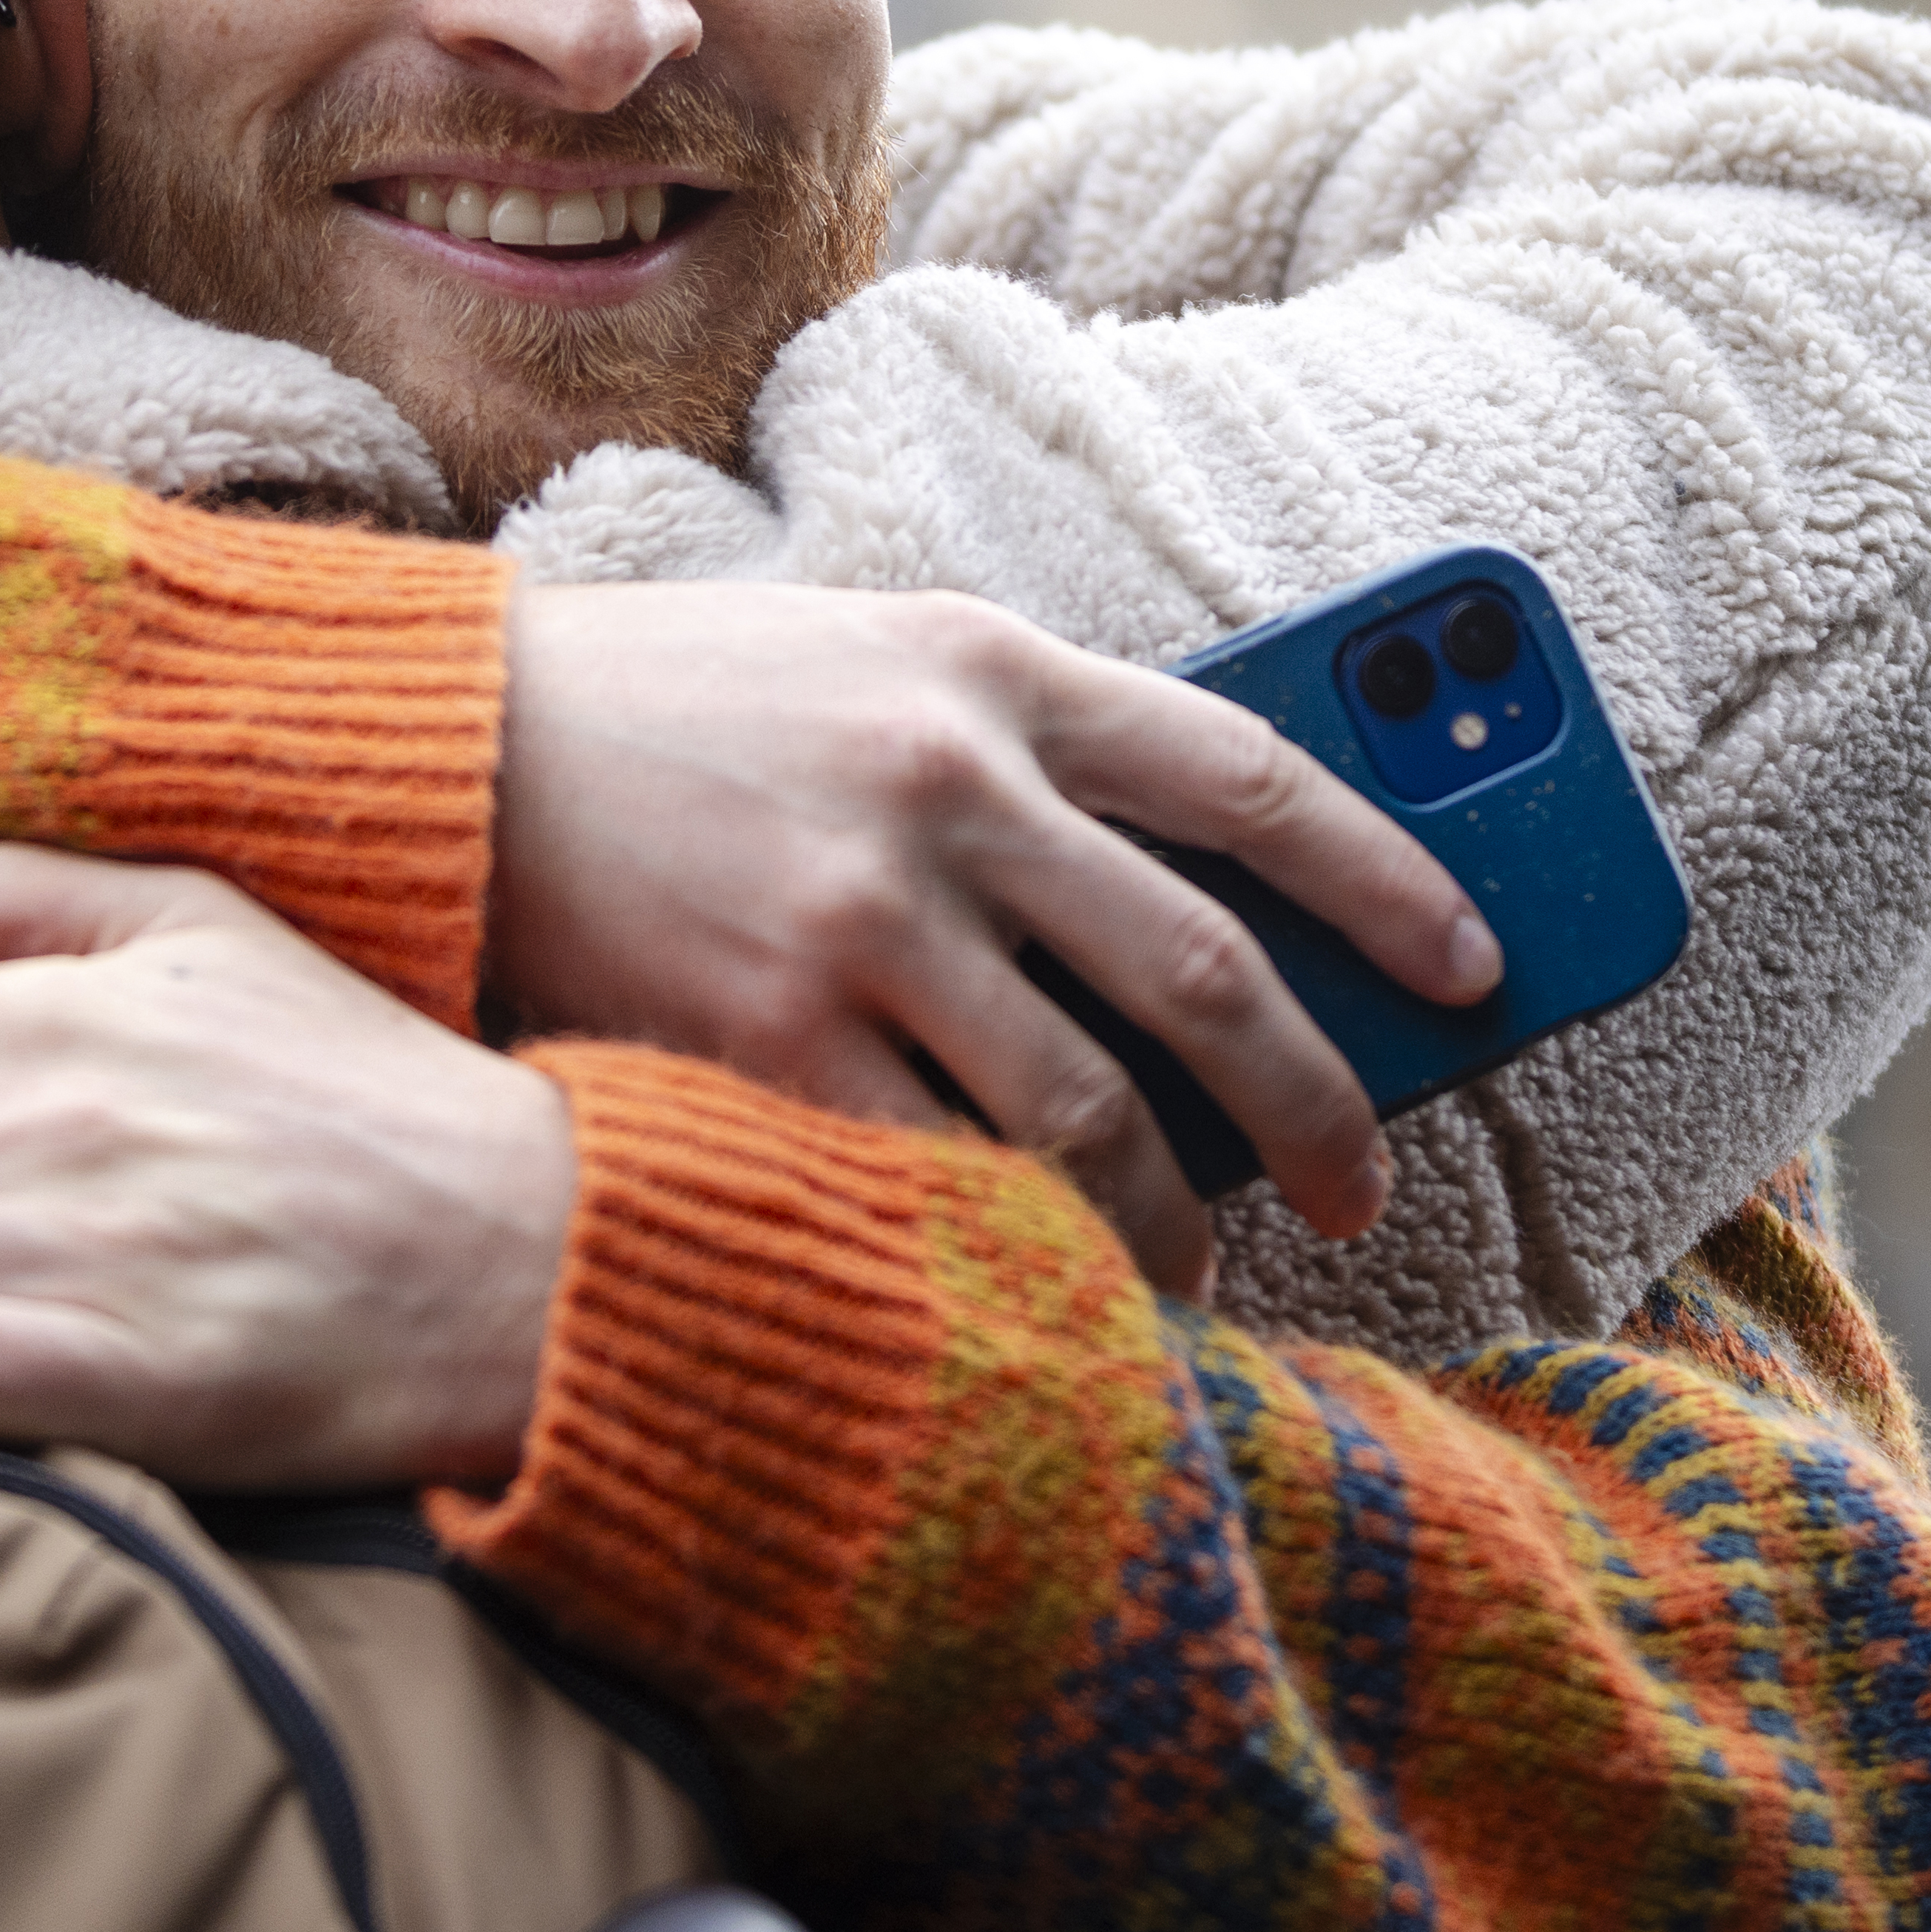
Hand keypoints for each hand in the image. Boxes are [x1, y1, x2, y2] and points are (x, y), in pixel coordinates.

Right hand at [490, 581, 1501, 1298]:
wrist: (457, 745)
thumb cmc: (691, 705)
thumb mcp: (880, 655)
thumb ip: (1031, 740)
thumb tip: (1215, 881)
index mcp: (993, 667)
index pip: (1254, 778)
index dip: (1391, 881)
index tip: (1473, 971)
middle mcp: (947, 783)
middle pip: (1206, 971)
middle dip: (1320, 1102)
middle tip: (1364, 1182)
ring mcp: (859, 916)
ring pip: (1090, 1110)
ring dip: (1174, 1218)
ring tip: (1204, 1266)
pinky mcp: (766, 1033)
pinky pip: (940, 1174)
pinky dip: (1015, 1244)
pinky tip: (1042, 1276)